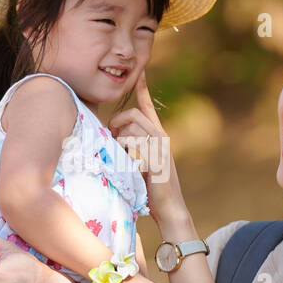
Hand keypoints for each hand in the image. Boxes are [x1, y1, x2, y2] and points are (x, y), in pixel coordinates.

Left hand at [109, 72, 188, 228]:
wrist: (170, 209)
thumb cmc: (151, 189)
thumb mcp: (139, 163)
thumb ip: (131, 148)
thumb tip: (113, 139)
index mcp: (157, 136)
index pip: (148, 107)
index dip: (143, 89)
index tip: (139, 72)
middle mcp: (161, 137)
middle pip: (133, 114)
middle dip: (117, 122)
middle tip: (113, 138)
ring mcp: (160, 147)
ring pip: (130, 130)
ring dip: (120, 143)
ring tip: (123, 159)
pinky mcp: (157, 158)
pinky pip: (134, 145)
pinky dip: (127, 155)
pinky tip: (132, 167)